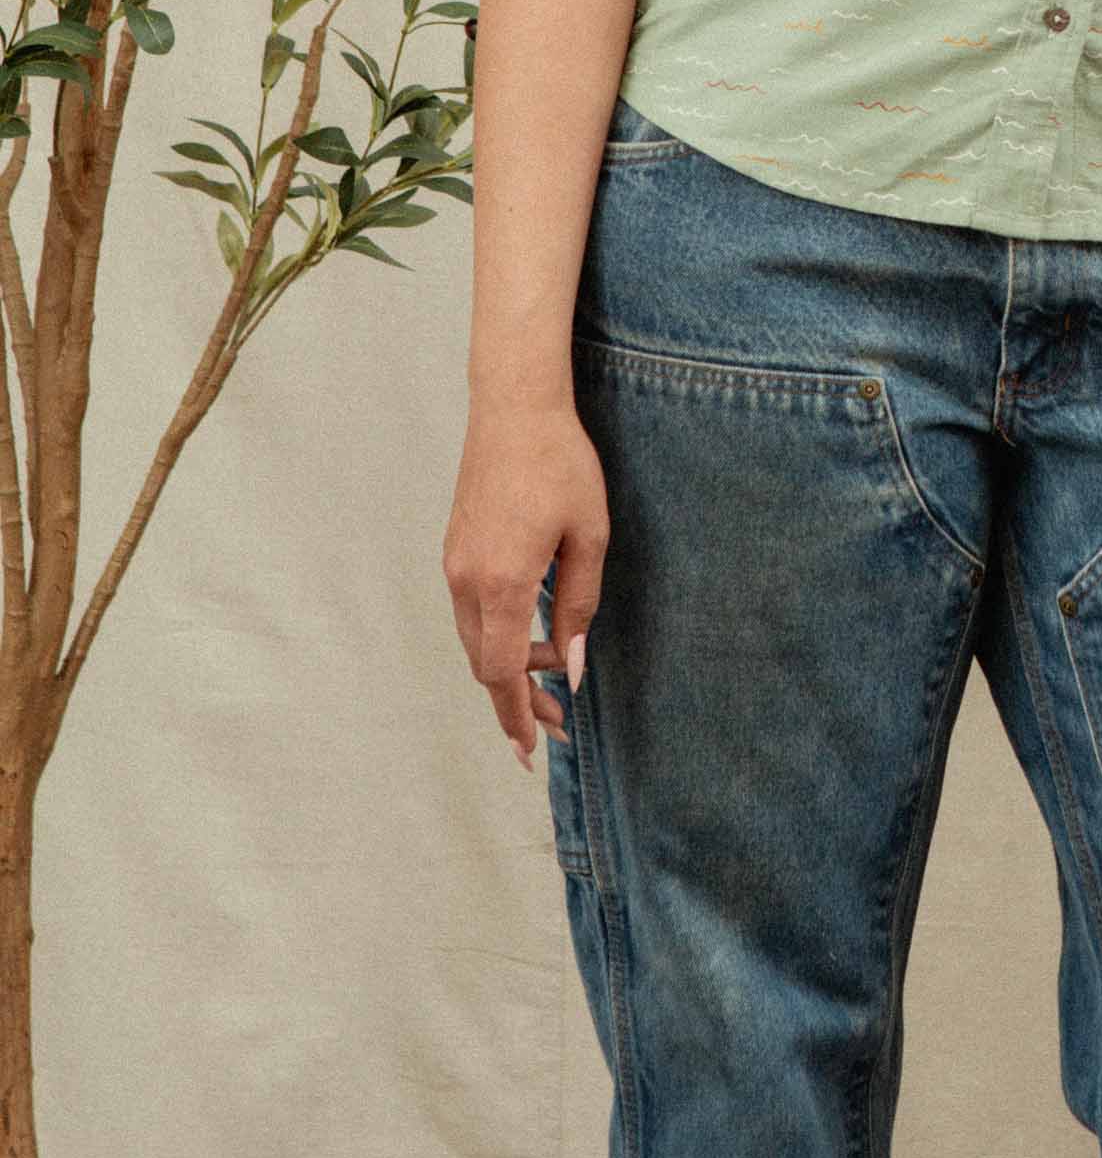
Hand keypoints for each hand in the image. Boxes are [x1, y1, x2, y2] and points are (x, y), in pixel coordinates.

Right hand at [441, 393, 608, 769]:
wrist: (514, 407)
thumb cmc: (561, 464)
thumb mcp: (589, 536)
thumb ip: (579, 607)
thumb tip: (572, 669)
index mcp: (502, 583)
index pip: (503, 672)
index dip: (519, 714)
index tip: (535, 749)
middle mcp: (467, 581)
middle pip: (485, 665)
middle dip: (517, 700)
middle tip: (558, 720)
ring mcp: (454, 564)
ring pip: (474, 640)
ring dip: (508, 666)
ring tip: (552, 674)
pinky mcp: (455, 549)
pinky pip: (470, 612)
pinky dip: (497, 635)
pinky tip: (530, 632)